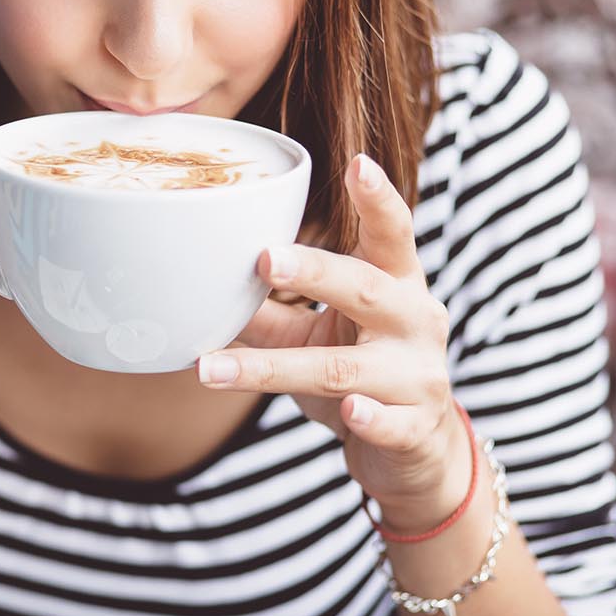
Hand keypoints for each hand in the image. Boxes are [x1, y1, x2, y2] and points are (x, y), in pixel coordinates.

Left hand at [197, 153, 472, 530]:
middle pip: (366, 289)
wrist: (415, 452)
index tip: (357, 163)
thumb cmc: (362, 372)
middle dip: (316, 272)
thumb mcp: (316, 333)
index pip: (392, 234)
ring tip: (212, 369)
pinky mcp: (415, 428)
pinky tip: (350, 412)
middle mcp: (415, 320)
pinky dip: (368, 416)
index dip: (378, 200)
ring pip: (345, 368)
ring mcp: (418, 375)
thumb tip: (197, 283)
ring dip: (274, 368)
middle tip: (265, 257)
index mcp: (395, 283)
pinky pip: (387, 423)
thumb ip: (268, 309)